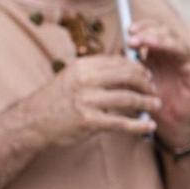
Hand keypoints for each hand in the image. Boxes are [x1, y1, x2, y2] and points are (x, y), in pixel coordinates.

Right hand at [21, 55, 159, 147]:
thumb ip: (96, 71)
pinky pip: (122, 123)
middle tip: (154, 89)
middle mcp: (86, 80)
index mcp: (83, 66)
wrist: (33, 121)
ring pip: (128, 99)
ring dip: (147, 102)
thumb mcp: (73, 76)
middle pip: (128, 76)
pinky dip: (139, 125)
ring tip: (156, 105)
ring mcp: (88, 101)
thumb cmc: (57, 99)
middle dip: (146, 83)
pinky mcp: (89, 121)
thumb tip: (126, 65)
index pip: (119, 62)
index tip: (147, 75)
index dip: (138, 68)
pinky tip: (150, 126)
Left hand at [128, 20, 189, 146]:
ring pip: (178, 45)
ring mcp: (187, 63)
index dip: (143, 26)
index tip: (129, 30)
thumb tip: (119, 50)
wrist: (166, 122)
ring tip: (151, 43)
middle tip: (134, 40)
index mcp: (159, 51)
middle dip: (149, 34)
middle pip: (165, 33)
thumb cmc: (152, 99)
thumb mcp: (136, 79)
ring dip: (164, 41)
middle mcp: (174, 54)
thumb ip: (131, 65)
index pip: (153, 29)